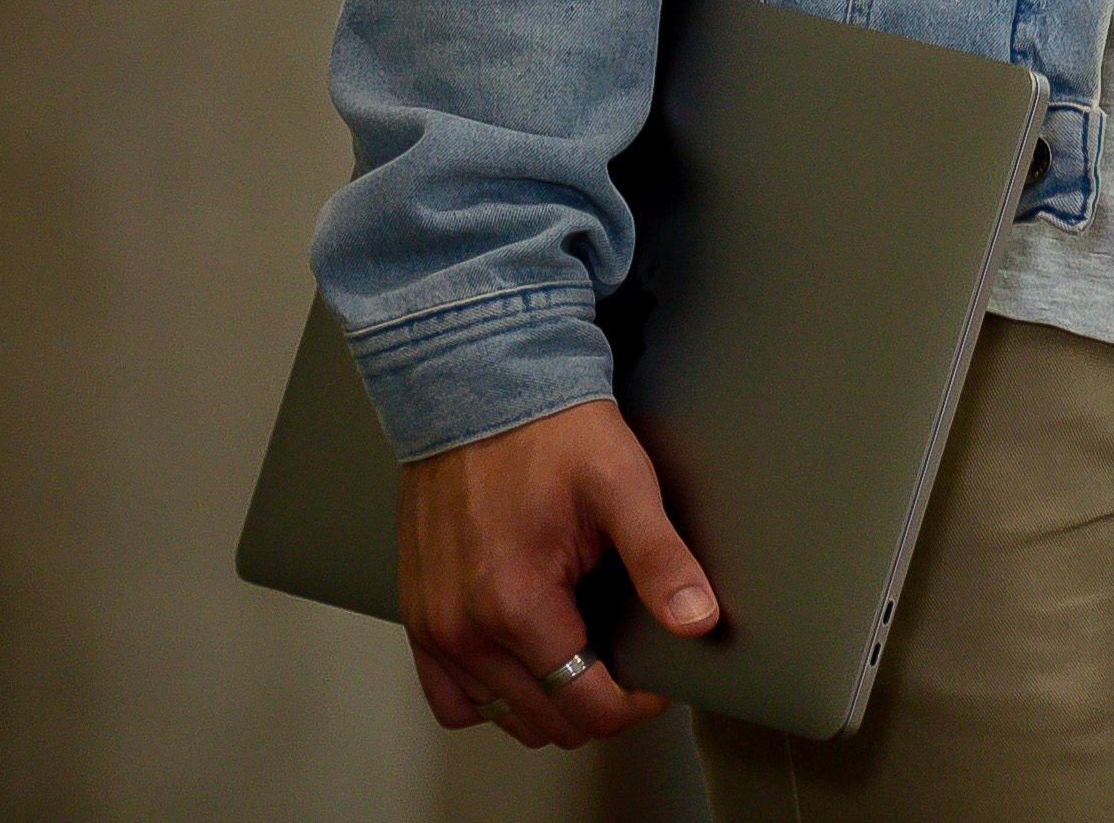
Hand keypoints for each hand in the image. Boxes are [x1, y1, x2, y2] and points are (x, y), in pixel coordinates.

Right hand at [397, 398, 713, 749]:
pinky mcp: (417, 617)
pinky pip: (449, 697)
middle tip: (633, 666)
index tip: (662, 678)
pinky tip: (528, 662)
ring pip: (497, 717)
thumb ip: (661, 562)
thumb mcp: (626, 489)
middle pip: (544, 721)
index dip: (635, 704)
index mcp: (516, 609)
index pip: (586, 707)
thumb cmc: (553, 434)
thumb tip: (696, 620)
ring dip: (545, 704)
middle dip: (597, 706)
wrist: (482, 391)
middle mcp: (463, 632)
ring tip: (587, 663)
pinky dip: (490, 696)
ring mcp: (432, 629)